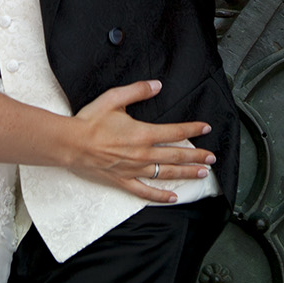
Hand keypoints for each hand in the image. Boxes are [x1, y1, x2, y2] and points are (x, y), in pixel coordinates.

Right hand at [68, 80, 215, 202]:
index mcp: (142, 134)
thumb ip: (137, 90)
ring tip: (202, 174)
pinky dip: (160, 196)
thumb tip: (156, 85)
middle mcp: (143, 154)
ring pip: (167, 173)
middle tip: (212, 157)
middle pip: (177, 156)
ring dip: (186, 174)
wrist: (71, 144)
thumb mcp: (114, 98)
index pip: (175, 132)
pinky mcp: (123, 181)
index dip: (193, 129)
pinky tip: (173, 198)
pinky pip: (146, 191)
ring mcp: (134, 170)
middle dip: (197, 156)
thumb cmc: (90, 121)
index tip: (206, 128)